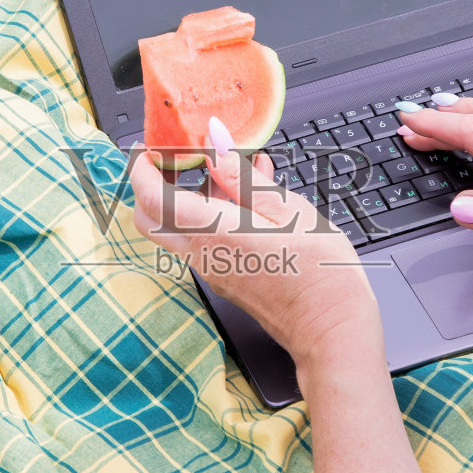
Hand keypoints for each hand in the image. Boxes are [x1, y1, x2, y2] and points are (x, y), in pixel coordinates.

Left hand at [128, 121, 382, 366]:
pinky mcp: (225, 278)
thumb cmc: (317, 270)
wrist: (330, 326)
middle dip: (151, 184)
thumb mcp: (285, 209)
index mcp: (212, 232)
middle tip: (174, 158)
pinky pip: (203, 239)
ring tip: (232, 168)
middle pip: (150, 218)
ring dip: (191, 195)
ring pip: (178, 228)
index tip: (148, 146)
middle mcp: (201, 255)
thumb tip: (215, 147)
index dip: (141, 168)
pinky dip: (214, 212)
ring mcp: (211, 270)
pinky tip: (251, 195)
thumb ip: (241, 177)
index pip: (152, 197)